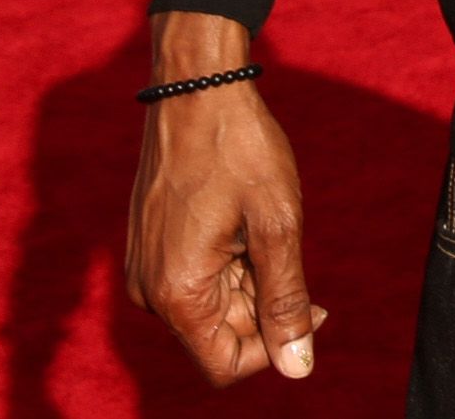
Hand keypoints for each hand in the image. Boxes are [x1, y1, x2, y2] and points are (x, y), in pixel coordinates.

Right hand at [124, 14, 328, 384]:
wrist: (196, 85)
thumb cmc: (239, 148)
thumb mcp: (277, 225)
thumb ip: (286, 302)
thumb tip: (299, 369)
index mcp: (176, 294)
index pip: (225, 366)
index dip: (275, 346)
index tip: (310, 300)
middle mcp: (149, 292)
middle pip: (220, 336)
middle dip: (263, 303)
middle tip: (282, 241)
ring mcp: (145, 269)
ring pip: (212, 307)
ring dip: (248, 279)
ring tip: (257, 221)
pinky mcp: (148, 247)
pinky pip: (195, 279)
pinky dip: (228, 261)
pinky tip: (239, 217)